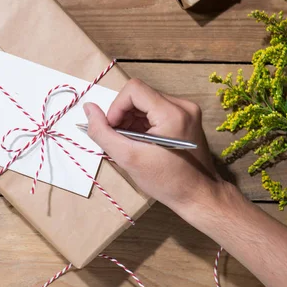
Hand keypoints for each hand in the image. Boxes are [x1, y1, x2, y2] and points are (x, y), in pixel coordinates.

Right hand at [84, 78, 226, 211]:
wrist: (198, 196)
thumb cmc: (166, 181)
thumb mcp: (127, 158)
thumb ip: (102, 132)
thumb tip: (88, 109)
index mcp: (172, 112)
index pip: (133, 90)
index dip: (116, 107)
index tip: (113, 130)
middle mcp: (183, 105)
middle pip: (139, 95)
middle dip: (123, 115)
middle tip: (120, 140)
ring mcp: (187, 111)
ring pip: (146, 102)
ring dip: (131, 120)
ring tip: (131, 143)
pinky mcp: (187, 118)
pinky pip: (155, 110)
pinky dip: (143, 123)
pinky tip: (142, 142)